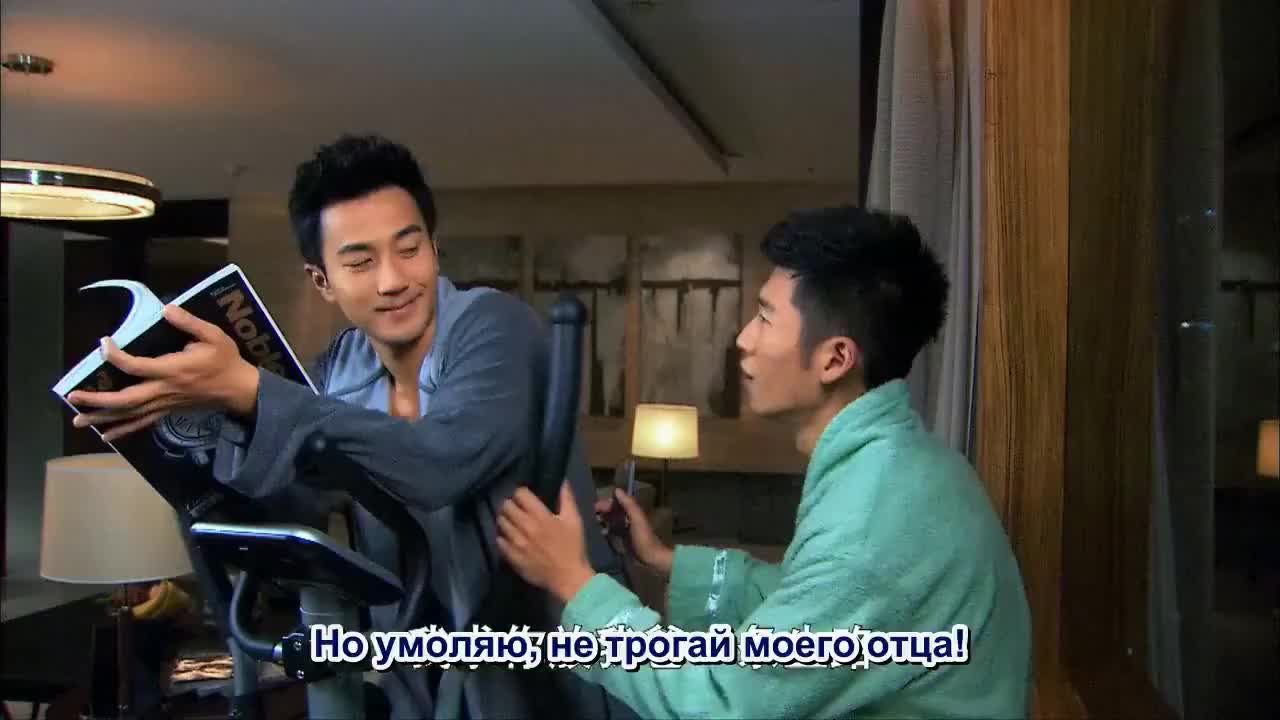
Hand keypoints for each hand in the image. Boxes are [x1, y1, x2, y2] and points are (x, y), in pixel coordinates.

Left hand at [67, 305, 260, 441]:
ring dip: (103, 417)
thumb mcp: (213, 336)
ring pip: (130, 414)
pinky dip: (122, 430)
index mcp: (172, 370)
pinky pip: (142, 423)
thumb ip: (189, 322)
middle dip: (97, 399)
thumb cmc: (225, 361)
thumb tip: (166, 309)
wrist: (238, 390)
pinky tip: (105, 434)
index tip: (104, 342)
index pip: (135, 365)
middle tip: (73, 396)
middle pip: (125, 399)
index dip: (115, 355)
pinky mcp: (168, 411)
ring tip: (78, 420)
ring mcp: (164, 404)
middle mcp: (163, 390)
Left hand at [496, 482, 595, 603]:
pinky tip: (510, 537)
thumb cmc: (573, 547)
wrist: (568, 577)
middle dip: (511, 504)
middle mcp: (526, 527)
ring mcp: (516, 543)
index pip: (520, 494)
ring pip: (501, 522)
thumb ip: (566, 498)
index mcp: (541, 516)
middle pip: (506, 506)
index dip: (521, 493)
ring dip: (505, 519)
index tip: (525, 497)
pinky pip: (499, 541)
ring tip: (512, 521)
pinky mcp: (512, 556)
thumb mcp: (574, 520)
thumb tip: (562, 480)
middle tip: (517, 508)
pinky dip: (503, 536)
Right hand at [595, 489, 673, 576]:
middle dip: (601, 511)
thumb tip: (617, 490)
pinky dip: (604, 531)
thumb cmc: (644, 538)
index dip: (605, 503)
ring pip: (610, 521)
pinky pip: (610, 533)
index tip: (594, 507)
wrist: (650, 559)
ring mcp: (623, 530)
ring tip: (591, 524)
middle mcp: (627, 519)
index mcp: (631, 512)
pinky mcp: (621, 541)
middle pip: (611, 511)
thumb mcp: (637, 519)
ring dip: (601, 521)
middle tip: (589, 516)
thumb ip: (629, 504)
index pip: (616, 503)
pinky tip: (598, 534)